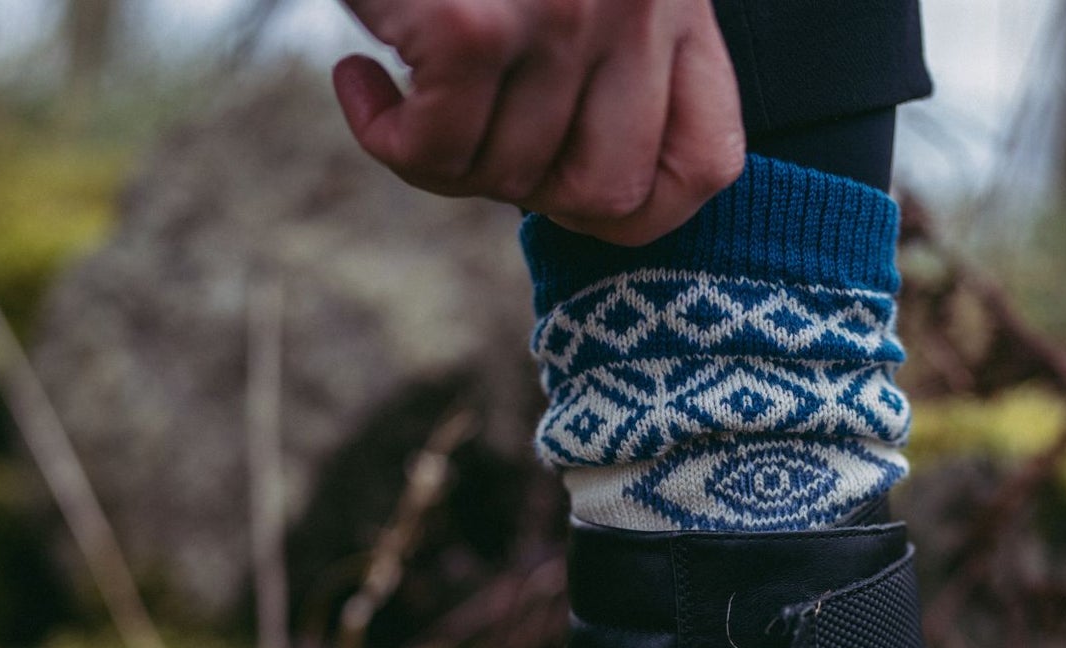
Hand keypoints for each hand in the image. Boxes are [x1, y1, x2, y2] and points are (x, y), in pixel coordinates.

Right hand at [333, 0, 745, 245]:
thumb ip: (610, 62)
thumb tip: (576, 197)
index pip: (705, 165)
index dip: (634, 210)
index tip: (563, 181)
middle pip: (605, 194)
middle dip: (526, 188)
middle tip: (471, 126)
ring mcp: (563, 11)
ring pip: (511, 179)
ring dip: (441, 154)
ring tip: (408, 80)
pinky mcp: (474, 23)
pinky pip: (434, 152)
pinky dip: (381, 134)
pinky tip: (360, 79)